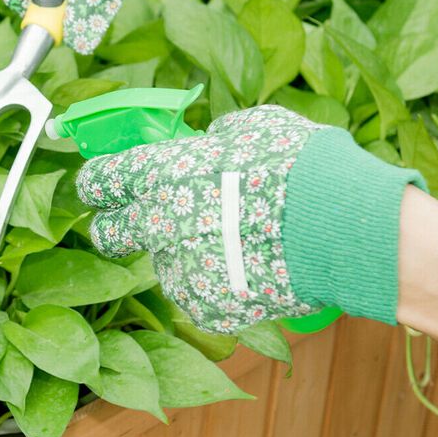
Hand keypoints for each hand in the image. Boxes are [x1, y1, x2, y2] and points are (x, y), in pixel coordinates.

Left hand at [76, 106, 425, 333]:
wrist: (339, 225)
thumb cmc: (296, 163)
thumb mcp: (249, 128)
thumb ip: (212, 141)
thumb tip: (207, 146)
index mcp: (156, 173)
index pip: (98, 181)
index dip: (99, 184)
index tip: (105, 187)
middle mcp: (154, 224)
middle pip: (106, 234)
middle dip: (116, 228)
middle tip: (141, 223)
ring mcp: (178, 271)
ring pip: (165, 265)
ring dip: (185, 255)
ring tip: (235, 245)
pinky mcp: (206, 308)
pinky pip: (201, 293)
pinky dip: (218, 284)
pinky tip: (251, 268)